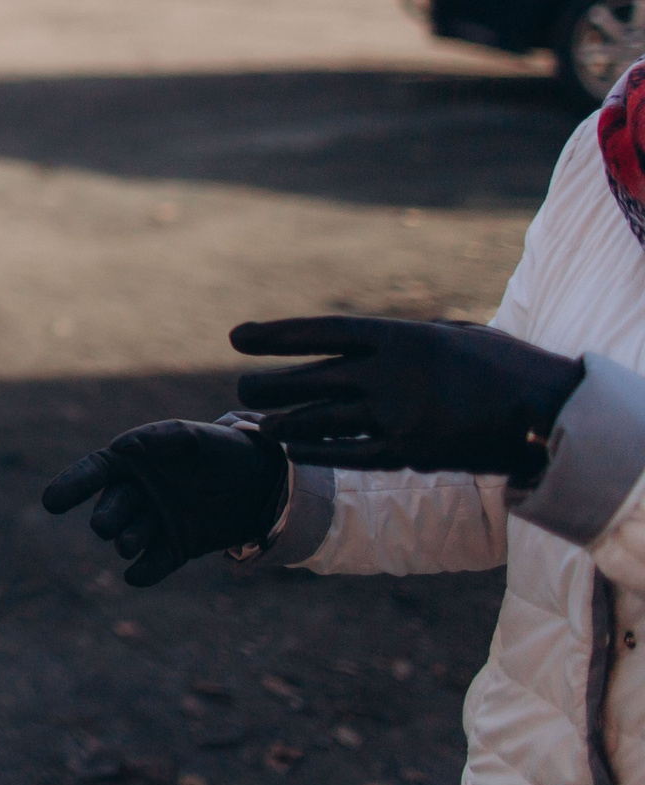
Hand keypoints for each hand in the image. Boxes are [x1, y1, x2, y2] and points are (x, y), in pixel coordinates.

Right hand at [42, 420, 288, 585]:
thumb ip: (162, 437)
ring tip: (127, 544)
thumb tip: (123, 445)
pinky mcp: (177, 548)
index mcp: (133, 462)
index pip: (94, 472)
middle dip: (106, 517)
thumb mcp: (196, 437)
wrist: (265, 482)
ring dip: (126, 540)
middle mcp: (138, 494)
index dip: (71, 485)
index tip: (51, 502)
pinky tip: (136, 576)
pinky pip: (155, 562)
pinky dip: (144, 571)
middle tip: (104, 527)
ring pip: (131, 535)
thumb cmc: (224, 450)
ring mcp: (156, 522)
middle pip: (112, 507)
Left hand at [234, 316, 583, 481]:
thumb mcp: (448, 334)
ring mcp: (399, 415)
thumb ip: (399, 339)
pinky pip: (346, 453)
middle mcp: (392, 373)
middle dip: (269, 385)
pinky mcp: (409, 452)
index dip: (276, 334)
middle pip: (310, 379)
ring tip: (259, 423)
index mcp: (401, 336)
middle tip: (242, 388)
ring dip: (283, 422)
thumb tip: (353, 342)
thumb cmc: (500, 364)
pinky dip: (315, 451)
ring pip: (320, 419)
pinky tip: (292, 450)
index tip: (237, 337)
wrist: (548, 411)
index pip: (321, 332)